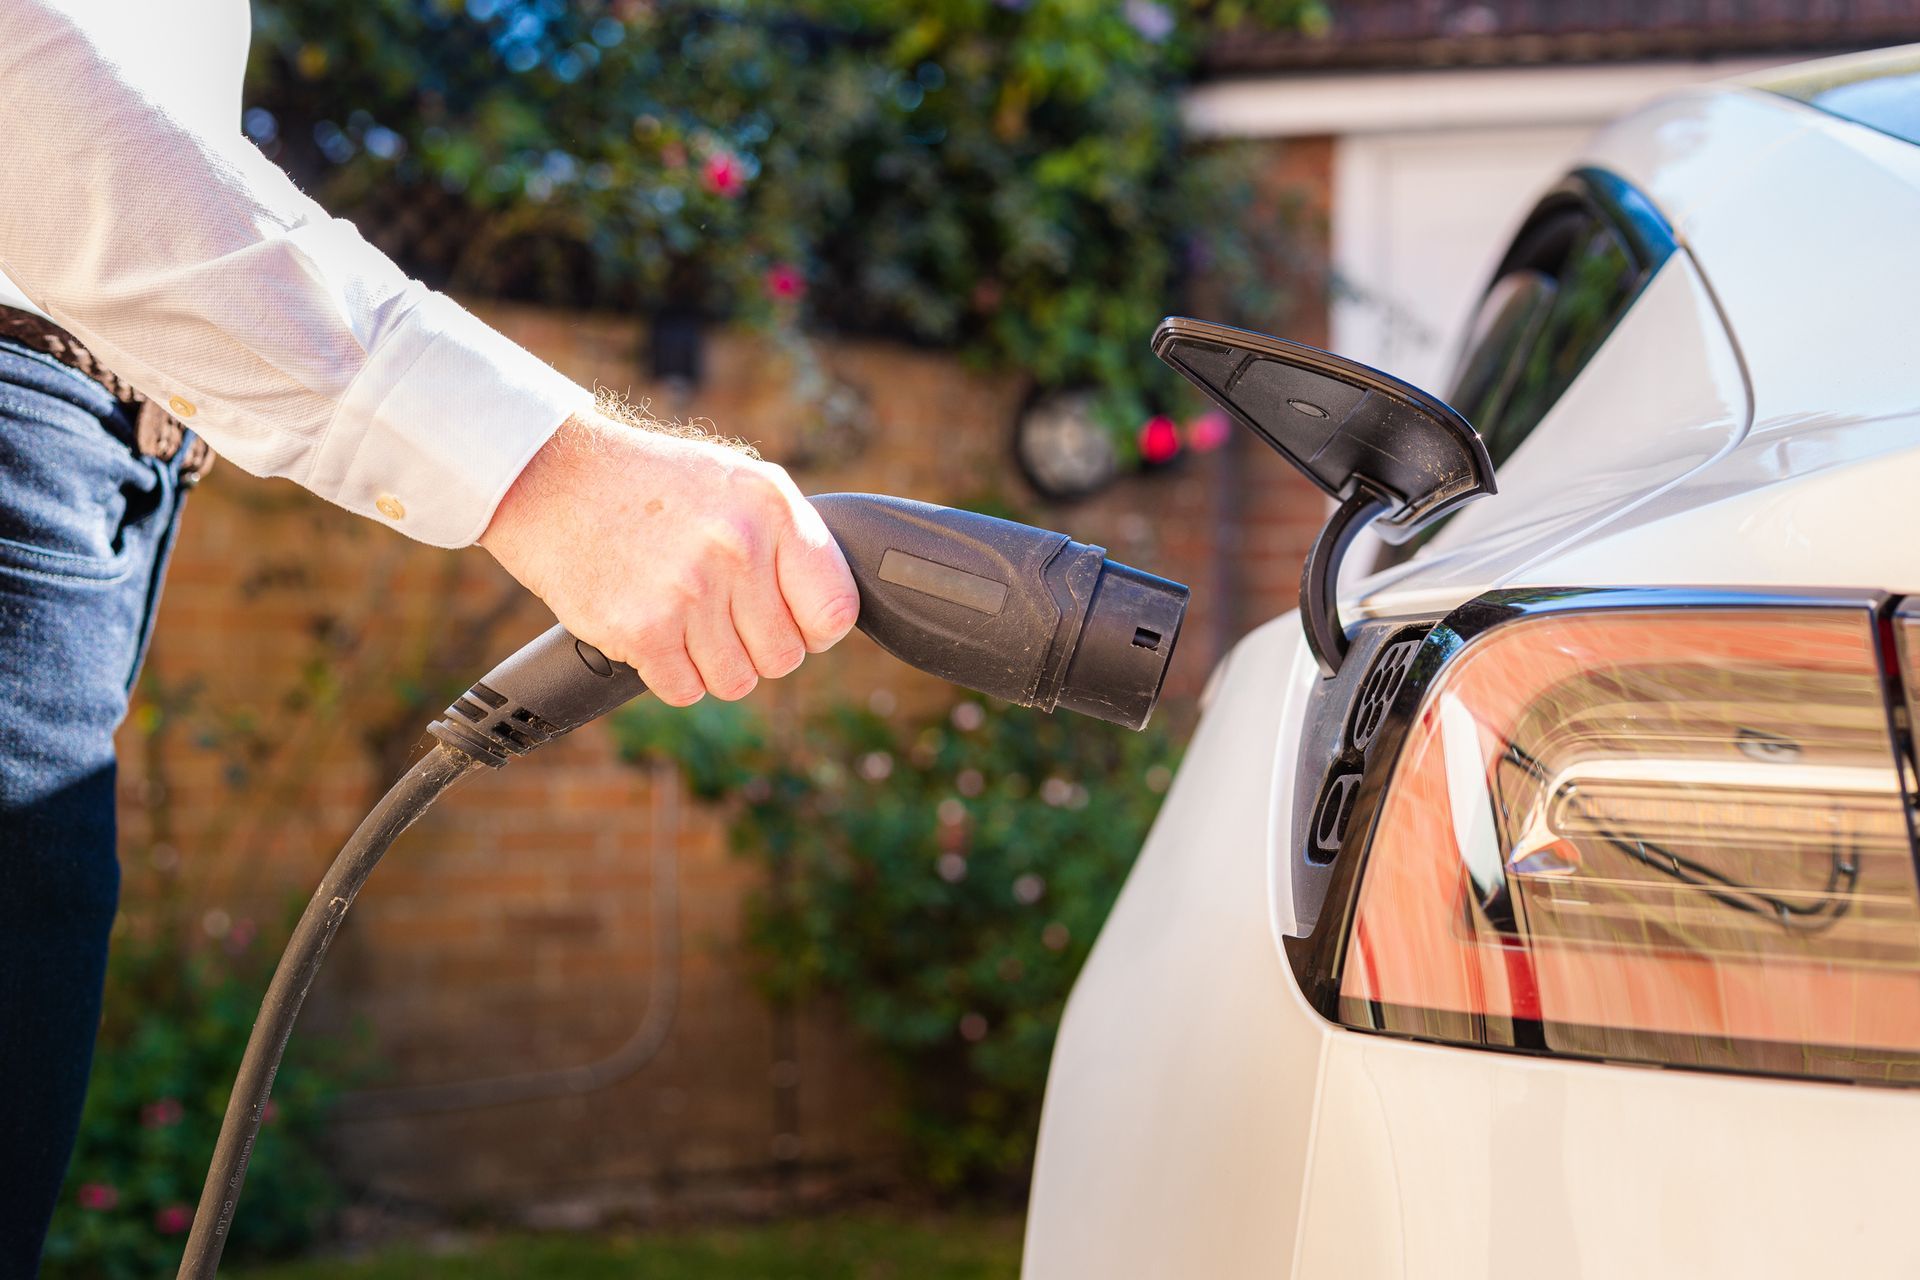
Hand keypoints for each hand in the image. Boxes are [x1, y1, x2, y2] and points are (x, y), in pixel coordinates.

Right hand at [479, 411, 858, 704]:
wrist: (556, 478)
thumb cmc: (654, 485)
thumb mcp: (740, 483)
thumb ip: (792, 540)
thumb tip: (833, 613)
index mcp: (773, 509)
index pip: (835, 611)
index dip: (816, 629)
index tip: (793, 622)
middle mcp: (736, 548)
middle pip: (784, 658)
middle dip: (757, 648)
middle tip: (723, 616)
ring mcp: (688, 592)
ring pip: (736, 681)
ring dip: (712, 664)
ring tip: (685, 618)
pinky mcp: (641, 630)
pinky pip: (685, 690)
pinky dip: (671, 673)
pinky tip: (655, 630)